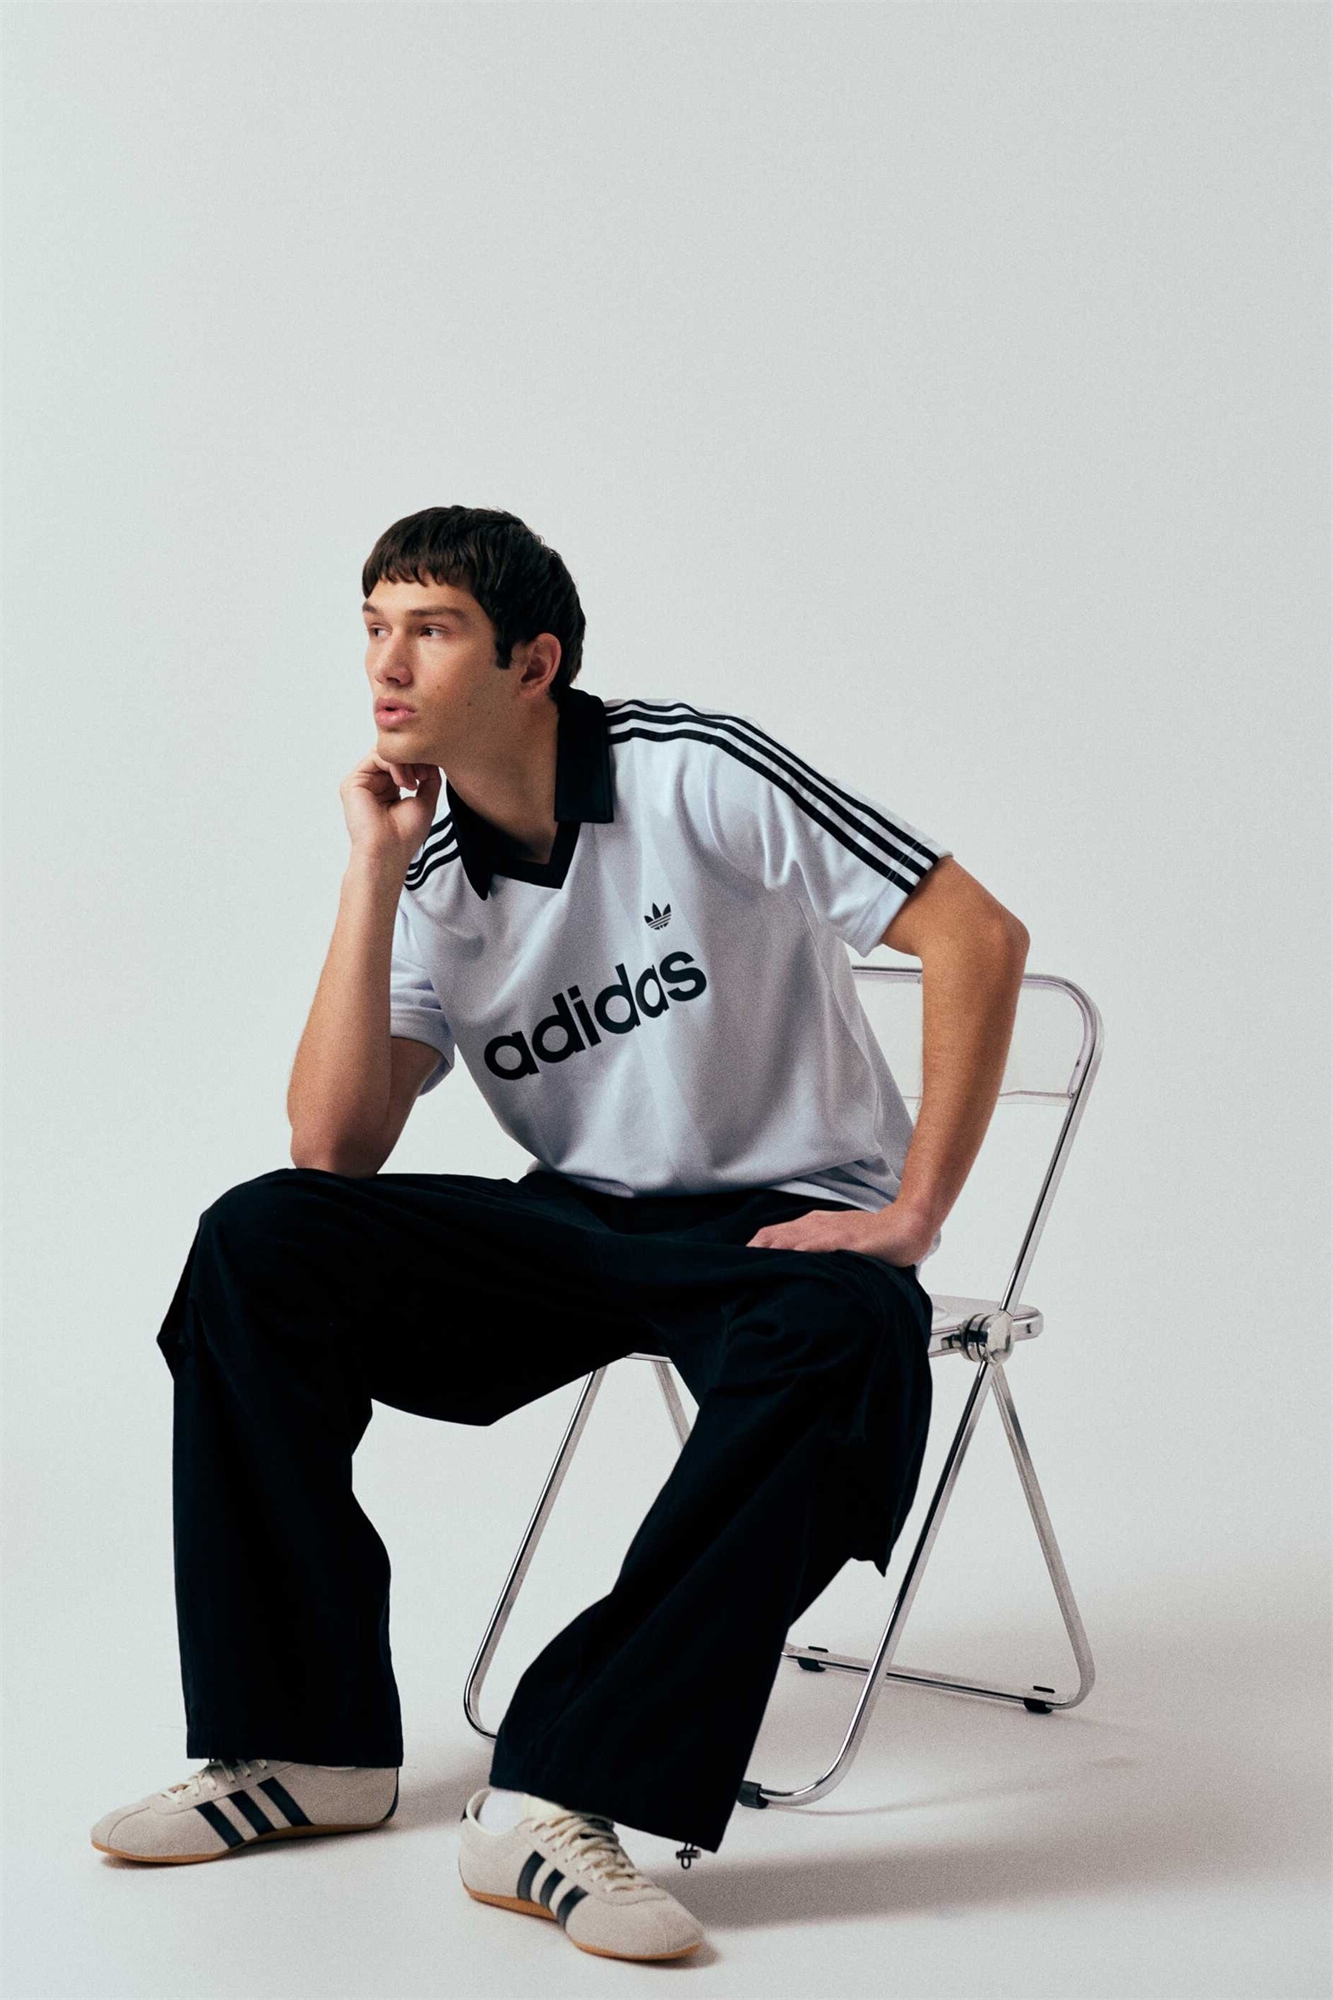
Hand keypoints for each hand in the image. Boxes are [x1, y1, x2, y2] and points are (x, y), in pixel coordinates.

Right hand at [339, 752, 441, 869]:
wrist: (388, 852)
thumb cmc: (405, 835)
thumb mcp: (425, 801)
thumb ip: (429, 778)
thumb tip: (431, 760)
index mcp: (388, 788)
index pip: (402, 761)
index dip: (419, 761)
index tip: (432, 773)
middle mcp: (373, 784)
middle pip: (393, 754)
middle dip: (413, 759)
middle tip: (425, 775)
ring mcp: (362, 782)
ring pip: (386, 752)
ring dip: (406, 762)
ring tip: (414, 784)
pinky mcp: (353, 783)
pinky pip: (376, 757)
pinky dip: (395, 764)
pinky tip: (404, 784)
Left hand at [746, 1202, 932, 1268]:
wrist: (905, 1226)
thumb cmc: (873, 1237)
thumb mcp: (838, 1239)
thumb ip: (817, 1248)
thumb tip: (795, 1263)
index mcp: (812, 1223)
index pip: (773, 1233)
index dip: (754, 1247)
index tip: (739, 1262)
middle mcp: (815, 1224)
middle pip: (774, 1235)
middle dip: (754, 1251)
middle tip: (735, 1269)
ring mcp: (829, 1230)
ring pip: (789, 1239)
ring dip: (769, 1252)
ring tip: (750, 1266)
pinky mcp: (844, 1240)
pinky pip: (816, 1245)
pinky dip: (798, 1253)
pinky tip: (786, 1261)